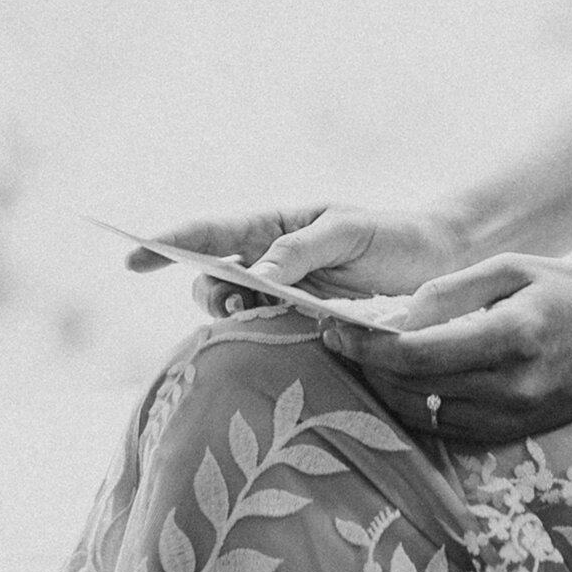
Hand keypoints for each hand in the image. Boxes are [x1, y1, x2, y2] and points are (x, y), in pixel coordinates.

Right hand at [125, 203, 467, 318]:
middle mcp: (271, 264)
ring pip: (235, 316)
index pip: (210, 233)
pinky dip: (263, 344)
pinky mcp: (304, 331)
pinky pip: (266, 342)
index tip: (132, 257)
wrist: (439, 268)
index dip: (169, 244)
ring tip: (267, 319)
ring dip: (239, 321)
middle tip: (240, 304)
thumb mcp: (349, 231)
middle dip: (211, 294)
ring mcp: (285, 300)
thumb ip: (301, 249)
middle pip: (212, 283)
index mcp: (275, 227)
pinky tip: (284, 340)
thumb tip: (254, 272)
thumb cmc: (393, 237)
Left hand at [321, 255, 571, 446]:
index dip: (367, 345)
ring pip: (423, 413)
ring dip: (383, 388)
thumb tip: (397, 316)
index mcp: (513, 336)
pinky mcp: (511, 436)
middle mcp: (512, 388)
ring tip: (360, 356)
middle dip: (365, 365)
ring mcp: (513, 419)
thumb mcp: (515, 270)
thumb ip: (453, 289)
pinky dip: (413, 403)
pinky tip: (398, 378)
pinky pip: (444, 426)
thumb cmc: (571, 295)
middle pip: (413, 388)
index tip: (335, 327)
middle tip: (336, 338)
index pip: (419, 353)